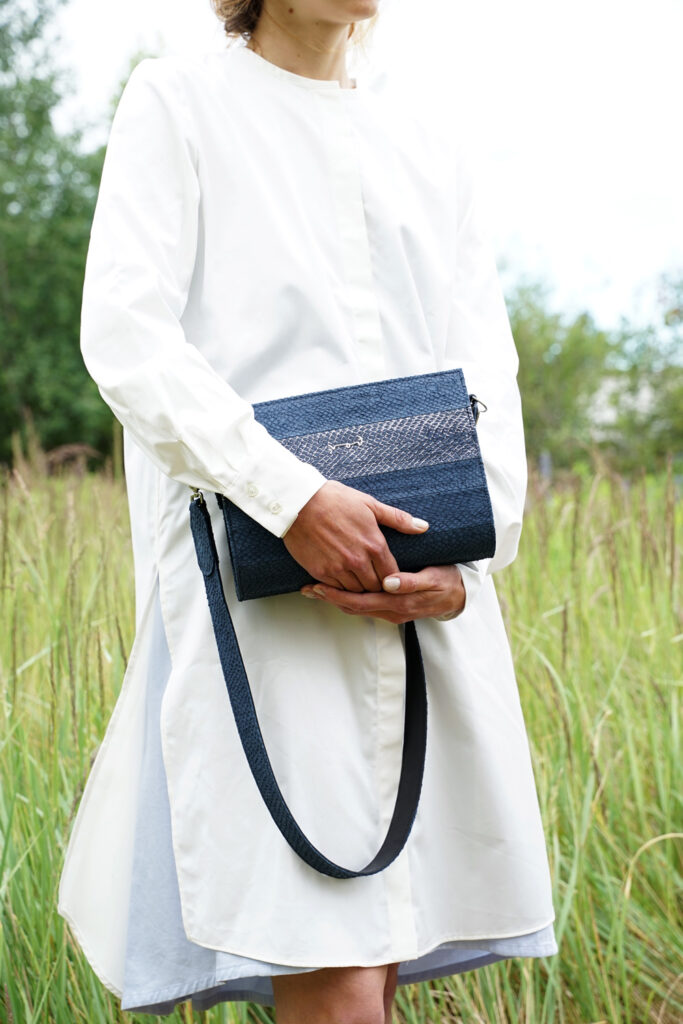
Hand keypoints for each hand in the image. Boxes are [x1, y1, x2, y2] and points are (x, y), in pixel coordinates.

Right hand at [282, 480, 429, 591]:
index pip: (393, 575)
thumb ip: (398, 519)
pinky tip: (342, 581)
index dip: (394, 580)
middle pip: (376, 587)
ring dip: (360, 589)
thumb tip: (423, 526)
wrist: (300, 502)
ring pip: (357, 592)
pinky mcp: (321, 572)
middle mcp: (358, 560)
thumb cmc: (335, 499)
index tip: (392, 579)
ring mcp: (339, 568)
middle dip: (378, 587)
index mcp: (374, 544)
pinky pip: (337, 590)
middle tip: (376, 584)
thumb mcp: (370, 504)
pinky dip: (341, 588)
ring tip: (359, 583)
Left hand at [300, 564, 465, 623]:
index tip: (315, 586)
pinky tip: (336, 589)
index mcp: (398, 602)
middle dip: (328, 598)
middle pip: (352, 607)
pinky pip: (364, 605)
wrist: (459, 595)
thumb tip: (389, 583)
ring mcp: (390, 612)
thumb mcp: (433, 578)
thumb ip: (411, 581)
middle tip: (306, 588)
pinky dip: (347, 598)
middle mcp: (391, 611)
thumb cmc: (446, 581)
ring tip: (314, 589)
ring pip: (356, 608)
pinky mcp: (391, 608)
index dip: (335, 595)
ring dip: (335, 599)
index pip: (359, 601)